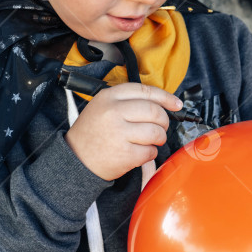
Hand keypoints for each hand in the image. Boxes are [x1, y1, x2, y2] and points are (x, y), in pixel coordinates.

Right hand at [64, 82, 182, 180]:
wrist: (75, 160)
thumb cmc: (93, 134)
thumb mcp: (102, 107)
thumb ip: (128, 101)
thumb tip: (162, 103)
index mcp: (108, 97)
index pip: (145, 91)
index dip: (166, 97)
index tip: (176, 104)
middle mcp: (113, 112)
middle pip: (155, 111)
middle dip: (164, 121)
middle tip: (160, 128)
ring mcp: (119, 133)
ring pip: (156, 132)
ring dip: (158, 139)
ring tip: (150, 141)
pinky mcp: (125, 154)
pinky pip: (150, 151)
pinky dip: (150, 154)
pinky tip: (140, 153)